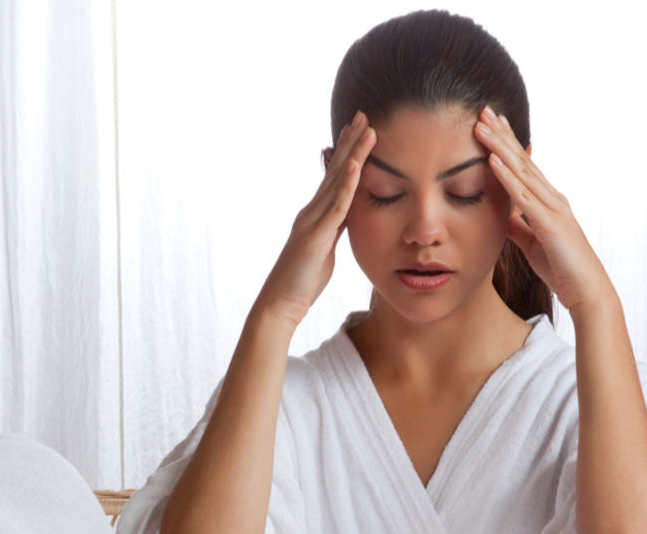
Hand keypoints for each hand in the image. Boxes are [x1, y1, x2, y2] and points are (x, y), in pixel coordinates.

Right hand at [254, 111, 376, 326]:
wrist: (279, 304)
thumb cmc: (301, 283)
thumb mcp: (323, 251)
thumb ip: (332, 231)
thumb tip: (343, 219)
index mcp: (315, 216)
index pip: (334, 178)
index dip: (347, 153)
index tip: (359, 130)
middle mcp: (311, 212)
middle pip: (335, 170)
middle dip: (350, 142)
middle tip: (364, 115)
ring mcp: (312, 221)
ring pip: (336, 181)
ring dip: (353, 154)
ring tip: (367, 129)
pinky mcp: (316, 236)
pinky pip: (335, 206)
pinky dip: (346, 184)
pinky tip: (355, 165)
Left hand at [473, 106, 616, 313]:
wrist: (585, 290)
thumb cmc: (560, 266)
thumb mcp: (529, 241)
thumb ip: (516, 224)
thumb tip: (500, 213)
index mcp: (546, 201)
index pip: (523, 165)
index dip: (506, 143)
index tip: (490, 123)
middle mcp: (551, 197)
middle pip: (522, 159)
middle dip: (502, 134)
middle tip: (484, 109)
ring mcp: (552, 207)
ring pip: (522, 171)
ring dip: (501, 147)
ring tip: (483, 126)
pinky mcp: (549, 223)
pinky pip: (523, 197)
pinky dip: (507, 177)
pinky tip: (492, 161)